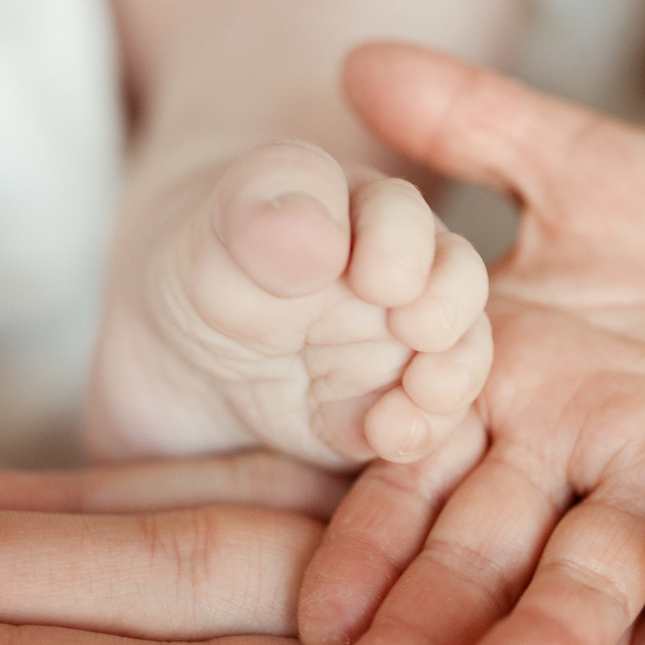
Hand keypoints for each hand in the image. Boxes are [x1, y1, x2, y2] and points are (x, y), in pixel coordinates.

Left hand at [83, 143, 491, 470]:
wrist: (184, 351)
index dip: (397, 243)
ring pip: (459, 354)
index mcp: (362, 206)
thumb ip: (257, 224)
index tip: (376, 279)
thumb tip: (321, 239)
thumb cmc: (207, 269)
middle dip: (449, 306)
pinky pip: (430, 421)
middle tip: (421, 330)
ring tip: (420, 395)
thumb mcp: (211, 240)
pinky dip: (423, 430)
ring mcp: (406, 343)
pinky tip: (386, 437)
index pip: (395, 211)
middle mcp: (404, 272)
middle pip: (455, 282)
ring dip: (452, 377)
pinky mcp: (397, 409)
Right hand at [300, 44, 644, 644]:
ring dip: (560, 634)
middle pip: (482, 558)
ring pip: (599, 569)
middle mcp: (561, 461)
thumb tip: (357, 59)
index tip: (305, 624)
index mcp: (489, 397)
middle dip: (429, 638)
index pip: (403, 484)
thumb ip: (473, 119)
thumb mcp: (568, 156)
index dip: (359, 550)